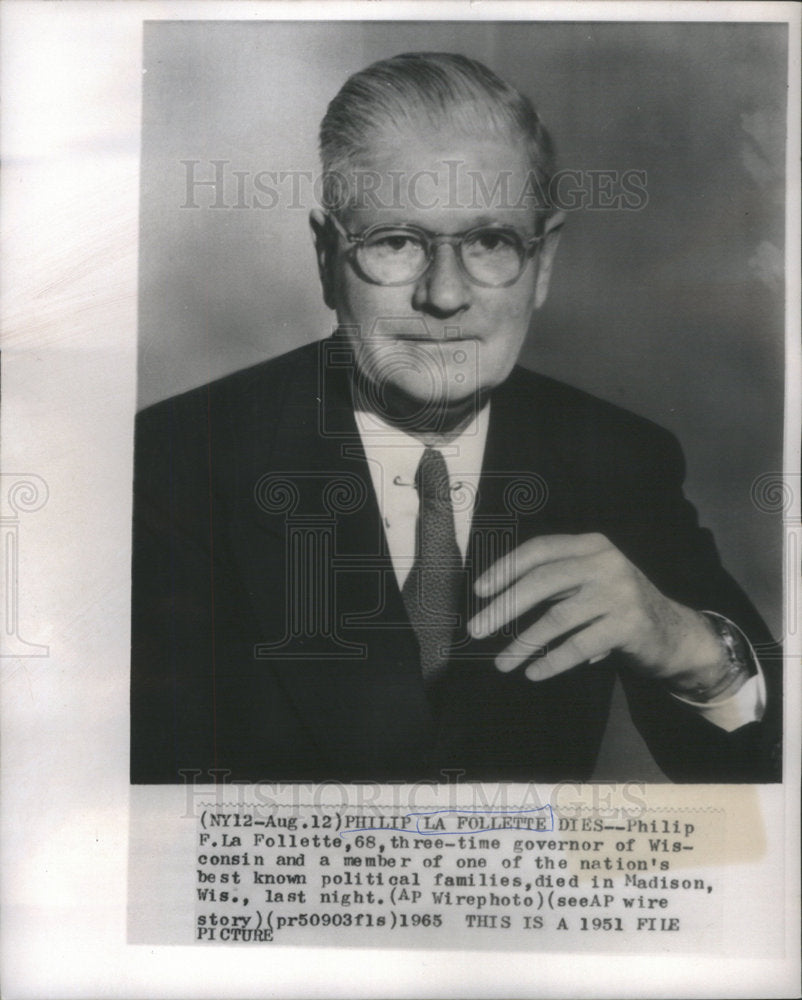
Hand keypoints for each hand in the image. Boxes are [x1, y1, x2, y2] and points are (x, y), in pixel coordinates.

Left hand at [468, 533, 723, 687]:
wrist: (675, 635)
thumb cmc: (616, 607)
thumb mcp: (588, 582)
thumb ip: (552, 582)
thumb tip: (492, 599)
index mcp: (592, 545)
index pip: (540, 549)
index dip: (506, 568)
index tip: (479, 590)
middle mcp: (606, 563)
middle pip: (543, 581)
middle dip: (504, 607)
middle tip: (476, 630)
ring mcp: (620, 592)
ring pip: (557, 619)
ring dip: (524, 644)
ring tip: (501, 664)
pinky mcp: (630, 625)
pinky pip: (579, 646)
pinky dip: (552, 662)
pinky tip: (534, 673)